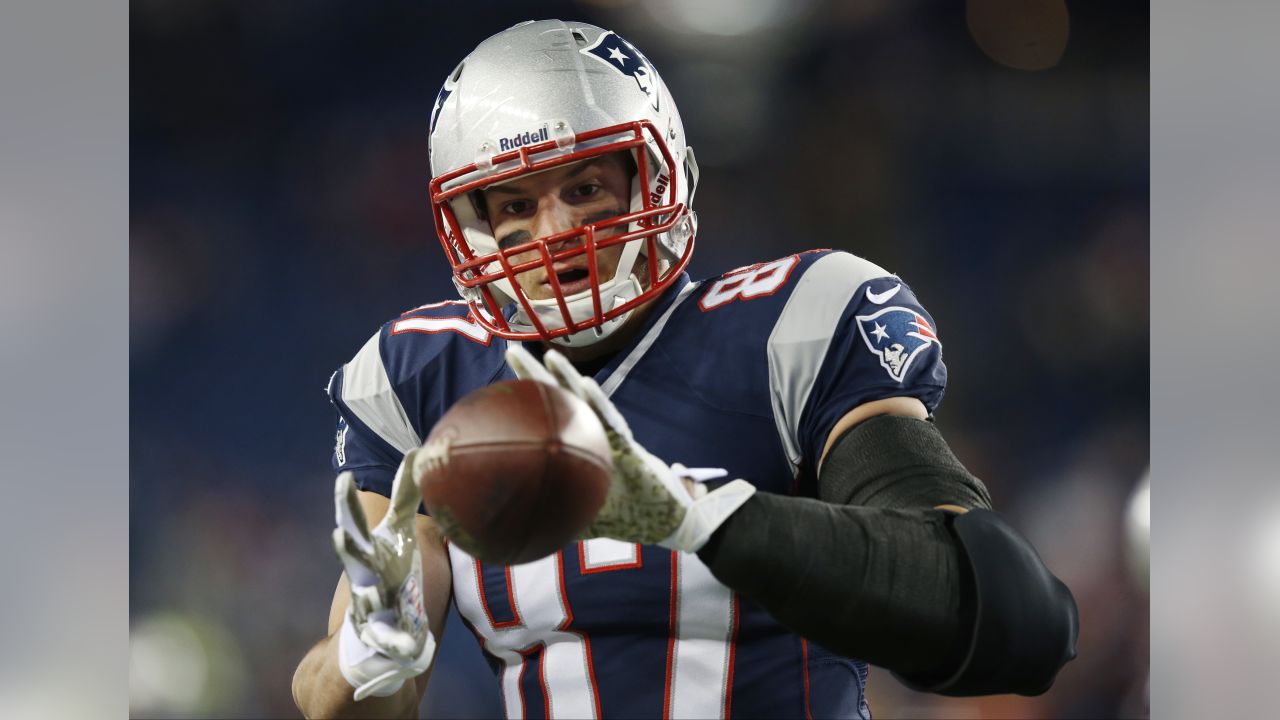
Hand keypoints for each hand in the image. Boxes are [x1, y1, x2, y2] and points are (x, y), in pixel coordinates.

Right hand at [331, 451, 436, 699]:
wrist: (373, 635)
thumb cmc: (388, 572)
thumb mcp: (398, 533)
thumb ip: (404, 496)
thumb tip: (415, 453)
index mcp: (370, 552)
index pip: (355, 523)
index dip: (346, 502)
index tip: (343, 478)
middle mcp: (365, 578)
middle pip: (354, 560)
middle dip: (347, 547)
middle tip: (339, 534)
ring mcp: (371, 609)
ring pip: (365, 603)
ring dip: (365, 599)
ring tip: (367, 596)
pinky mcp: (386, 638)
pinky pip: (392, 642)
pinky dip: (399, 644)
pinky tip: (411, 646)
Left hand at [506, 344, 755, 551]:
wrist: (664, 521)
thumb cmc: (623, 516)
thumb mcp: (579, 519)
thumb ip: (552, 518)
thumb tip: (511, 533)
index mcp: (576, 447)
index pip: (545, 417)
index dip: (523, 399)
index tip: (496, 383)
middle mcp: (591, 435)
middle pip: (558, 398)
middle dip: (535, 374)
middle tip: (510, 351)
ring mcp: (610, 437)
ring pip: (584, 400)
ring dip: (566, 377)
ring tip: (547, 354)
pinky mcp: (630, 446)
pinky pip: (611, 421)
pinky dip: (599, 402)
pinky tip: (585, 383)